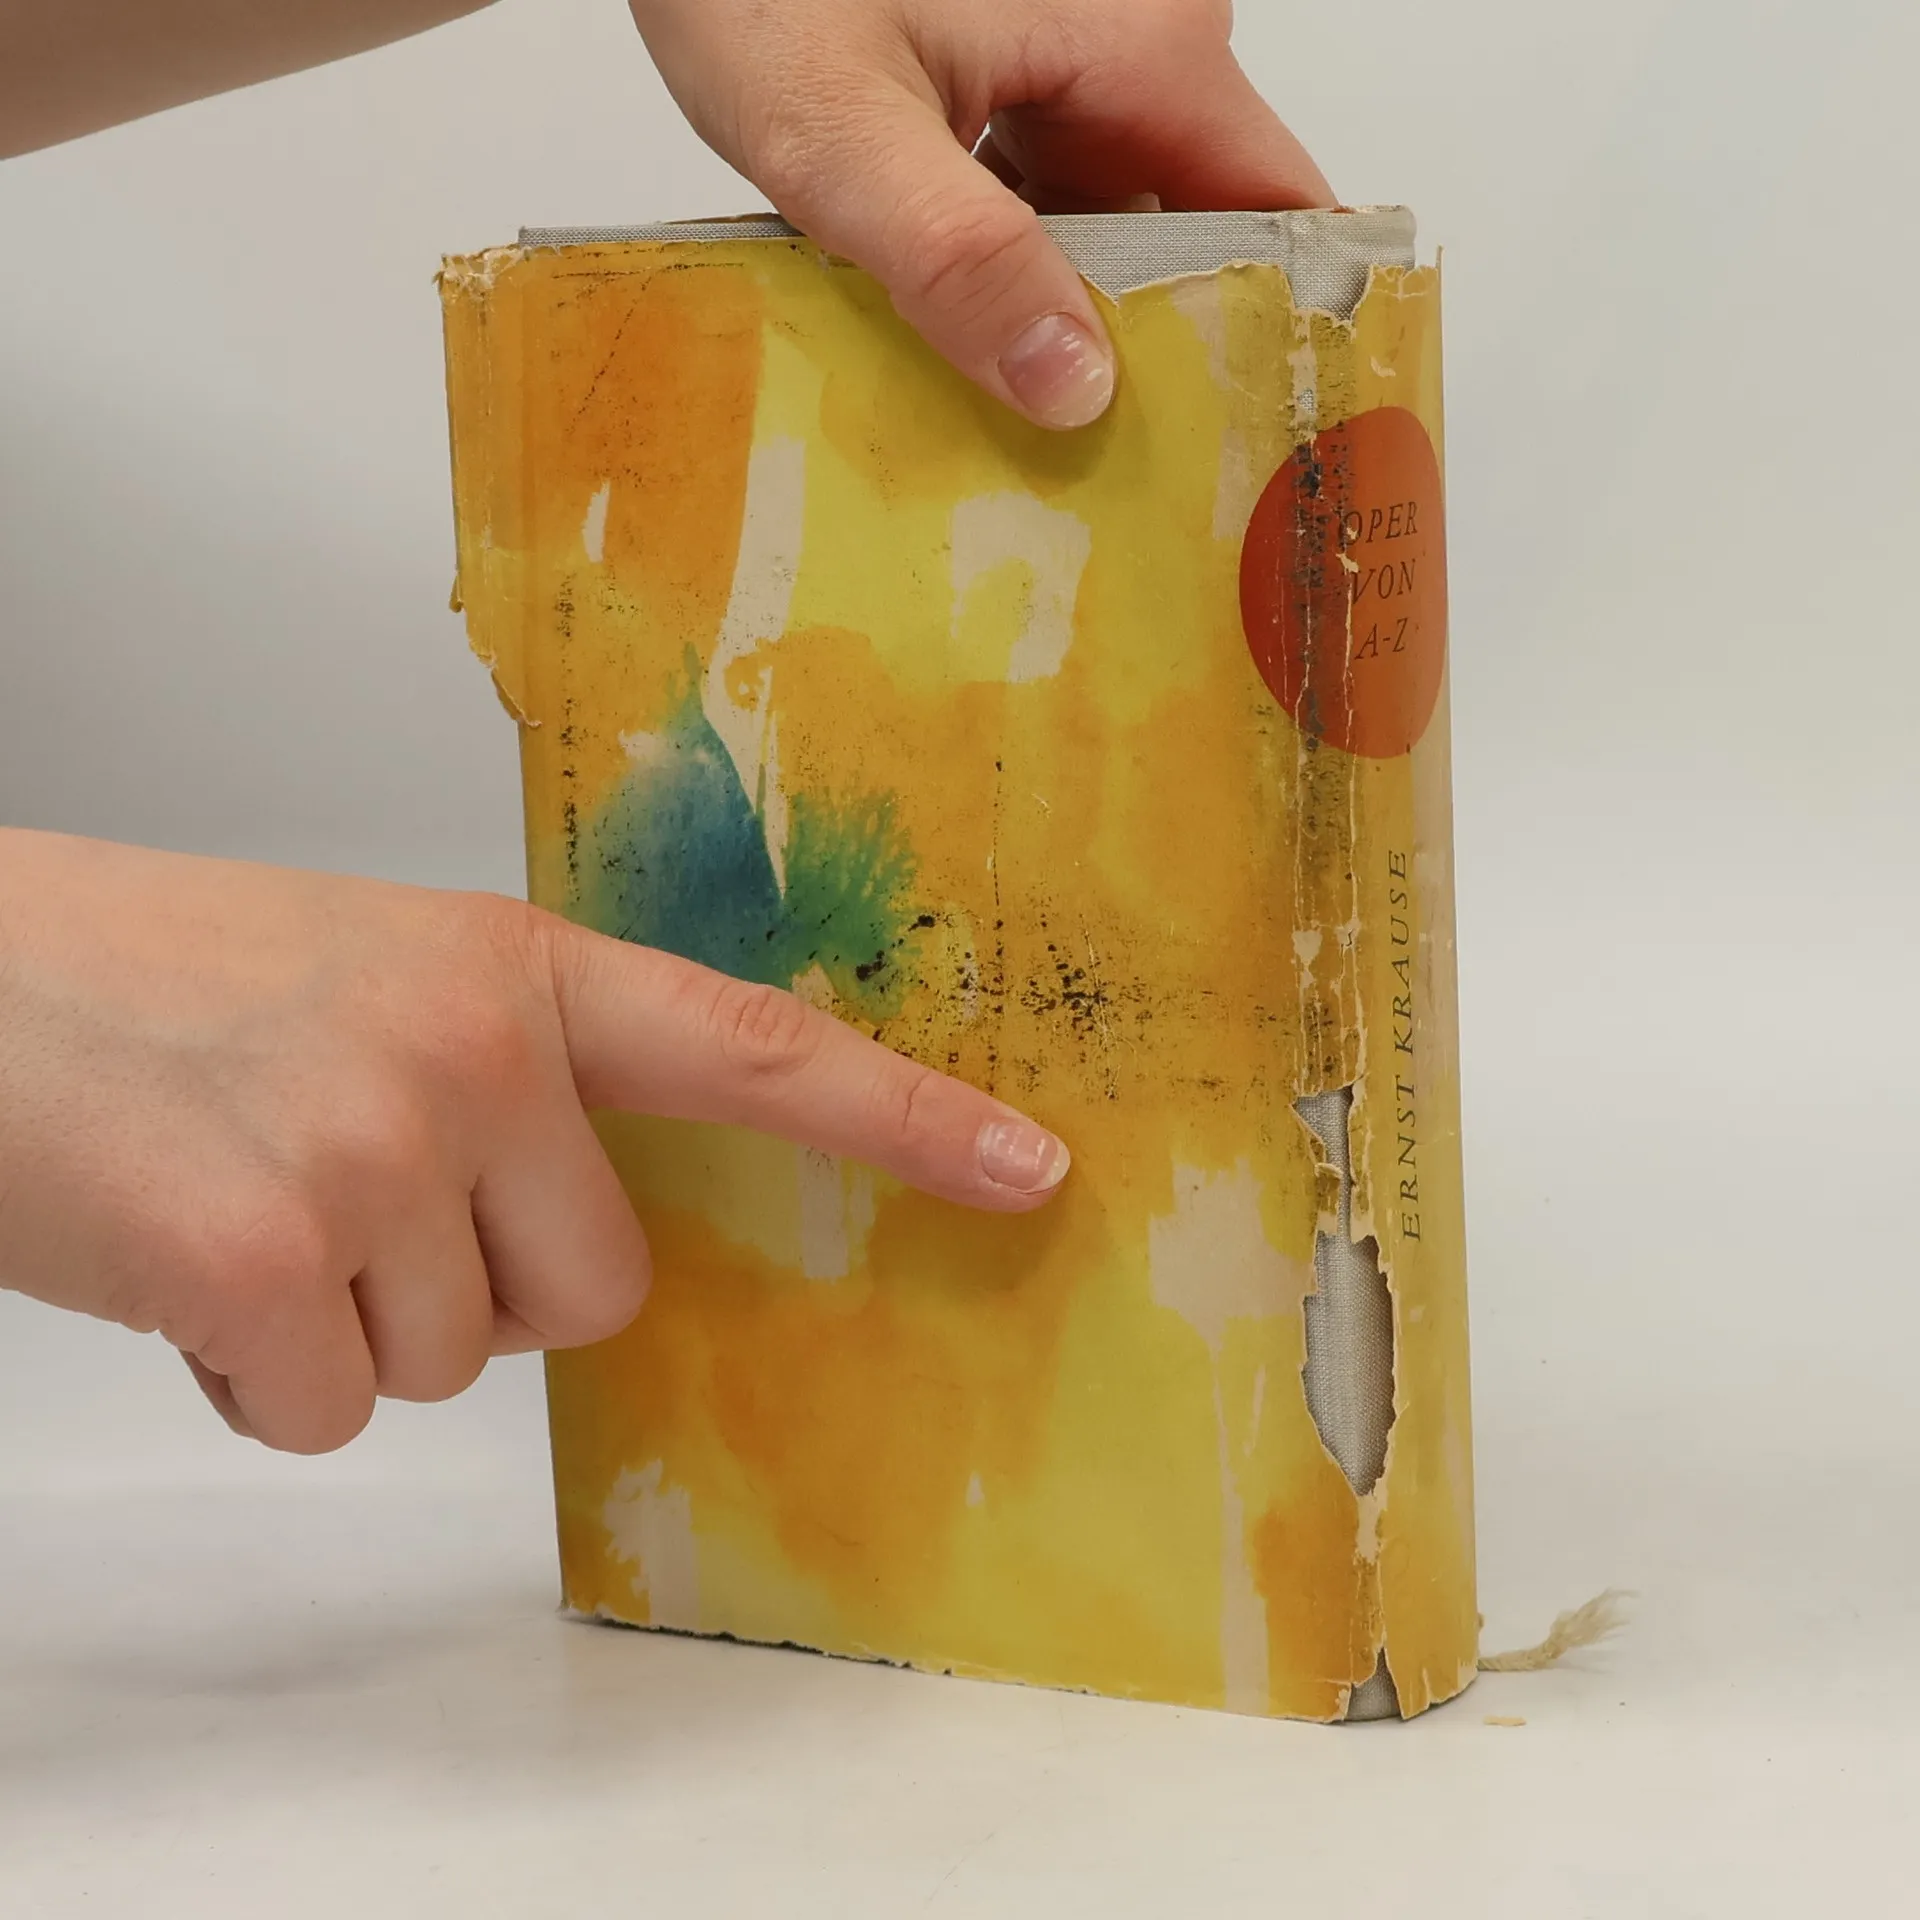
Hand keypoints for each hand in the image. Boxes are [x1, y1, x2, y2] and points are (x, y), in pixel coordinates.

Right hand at [0, 830, 1069, 1453]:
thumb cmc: (153, 978)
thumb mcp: (371, 979)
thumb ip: (509, 1080)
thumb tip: (586, 1235)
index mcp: (514, 968)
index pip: (752, 1047)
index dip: (902, 1120)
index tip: (1030, 1174)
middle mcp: (473, 1048)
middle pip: (595, 1292)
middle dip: (485, 1289)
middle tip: (344, 1201)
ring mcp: (376, 1148)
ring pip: (458, 1363)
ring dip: (352, 1329)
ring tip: (239, 1206)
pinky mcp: (265, 1256)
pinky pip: (329, 1411)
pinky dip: (253, 1381)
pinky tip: (179, 1271)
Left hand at [629, 0, 1330, 430]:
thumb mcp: (841, 128)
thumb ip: (956, 257)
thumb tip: (1073, 386)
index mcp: (1146, 43)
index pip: (1277, 212)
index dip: (1273, 337)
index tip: (1243, 454)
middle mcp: (1138, 39)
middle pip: (1197, 232)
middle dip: (1158, 355)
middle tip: (1114, 484)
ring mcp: (1077, 51)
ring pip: (1118, 221)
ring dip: (1074, 322)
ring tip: (1038, 439)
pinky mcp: (1015, 66)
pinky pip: (1052, 191)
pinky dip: (1018, 270)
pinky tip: (970, 343)